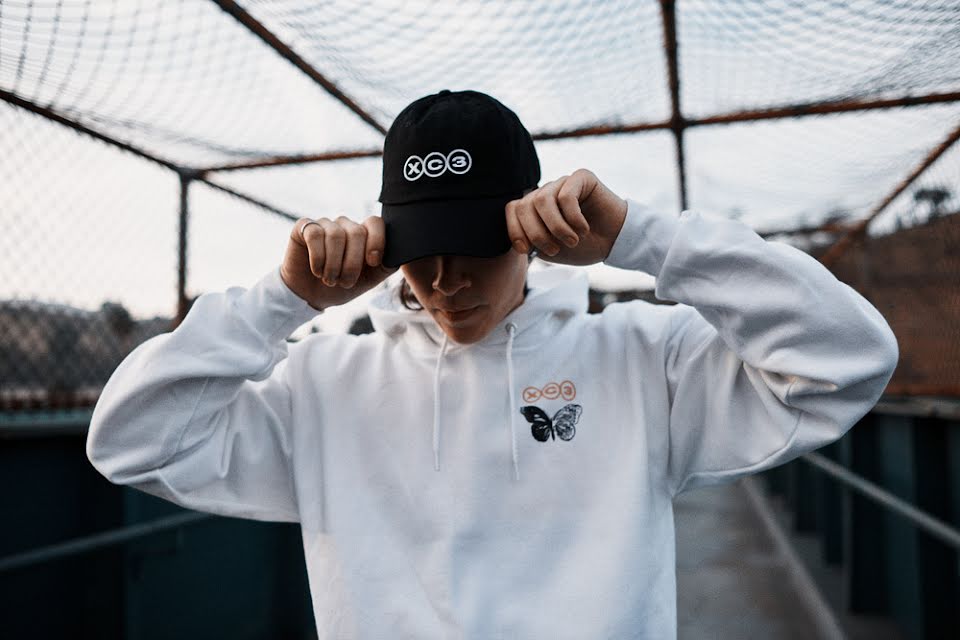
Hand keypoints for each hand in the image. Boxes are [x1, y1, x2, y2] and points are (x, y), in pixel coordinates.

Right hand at [280, 215, 396, 310]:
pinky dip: (318, 257)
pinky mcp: (304, 227)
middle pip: (357, 232)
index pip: (375, 222)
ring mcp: (324, 224)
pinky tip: (317, 270)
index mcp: (363, 234)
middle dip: (352, 263)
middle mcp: (345, 225)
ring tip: (330, 280)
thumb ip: (386, 265)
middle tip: (345, 282)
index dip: (377, 240)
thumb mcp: (369, 279)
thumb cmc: (340, 286)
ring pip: (336, 235)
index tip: (373, 262)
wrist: (309, 296)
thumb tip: (400, 255)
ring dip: (333, 264)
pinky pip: (315, 234)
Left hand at [505, 168, 627, 265]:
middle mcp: (546, 192)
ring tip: (572, 240)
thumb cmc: (584, 246)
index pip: (512, 210)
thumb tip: (519, 240)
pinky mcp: (581, 177)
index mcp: (535, 208)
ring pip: (543, 200)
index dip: (514, 230)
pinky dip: (573, 218)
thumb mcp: (552, 250)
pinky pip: (566, 195)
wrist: (615, 242)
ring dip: (556, 226)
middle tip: (555, 249)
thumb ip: (534, 243)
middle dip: (537, 233)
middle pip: (525, 205)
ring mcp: (562, 183)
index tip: (526, 250)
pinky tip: (584, 229)